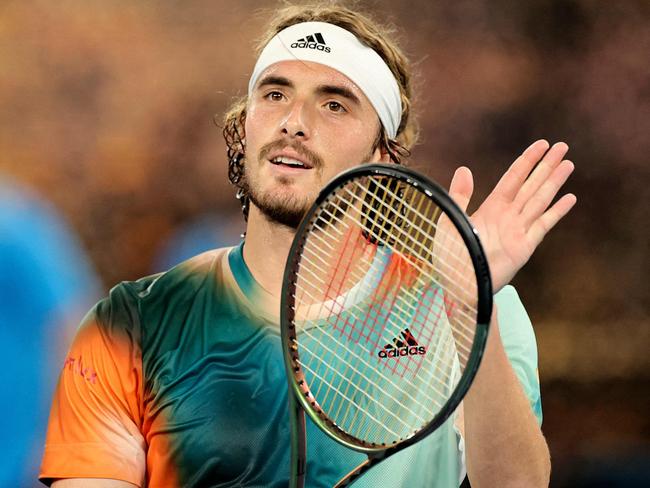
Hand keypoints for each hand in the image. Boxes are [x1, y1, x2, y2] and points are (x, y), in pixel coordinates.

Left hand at [448, 140, 576, 291]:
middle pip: (531, 185)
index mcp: (490, 208)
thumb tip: (464, 169)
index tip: (541, 145)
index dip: (526, 161)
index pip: (512, 178)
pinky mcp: (524, 247)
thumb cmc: (451, 256)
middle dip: (546, 166)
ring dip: (554, 182)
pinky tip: (569, 198)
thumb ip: (460, 197)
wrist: (458, 285)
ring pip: (540, 200)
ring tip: (568, 164)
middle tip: (562, 146)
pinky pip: (543, 225)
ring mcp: (518, 231)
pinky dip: (556, 212)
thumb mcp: (450, 221)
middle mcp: (507, 216)